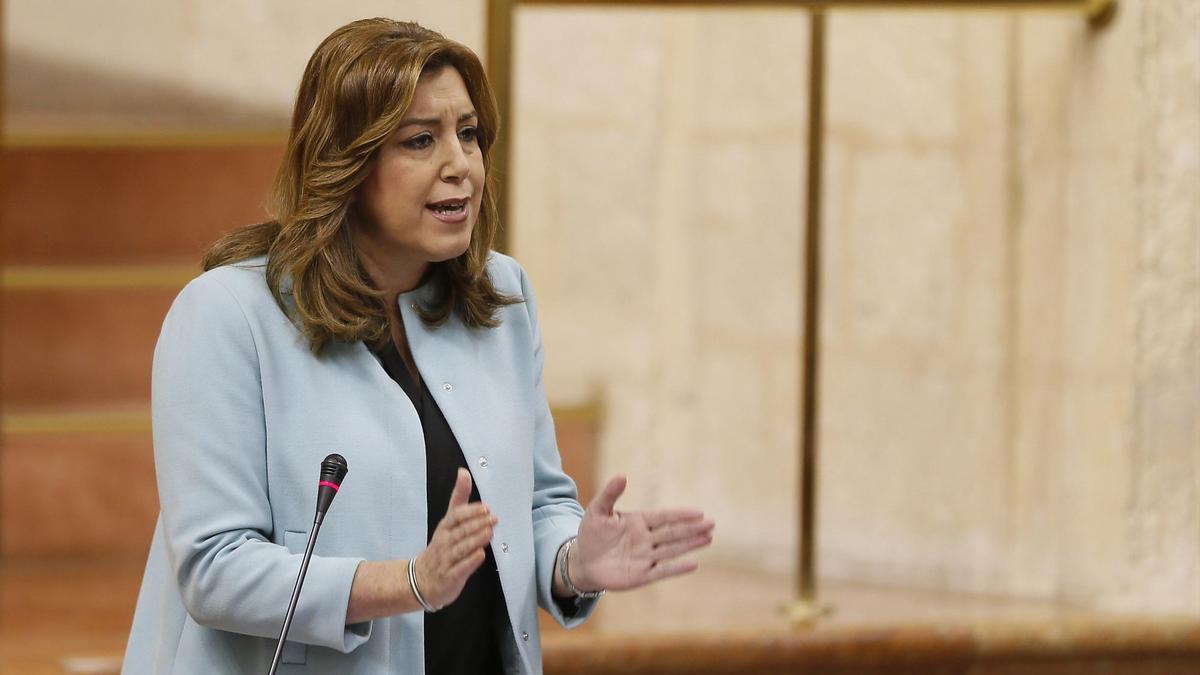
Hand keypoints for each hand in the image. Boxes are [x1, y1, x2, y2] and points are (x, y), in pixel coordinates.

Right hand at [413, 468, 496, 608]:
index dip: (470, 512)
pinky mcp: (450, 576)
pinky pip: (460, 568)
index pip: (456, 516)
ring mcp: (446, 560)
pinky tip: (480, 555)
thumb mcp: (448, 521)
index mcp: (445, 528)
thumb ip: (459, 499)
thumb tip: (464, 473)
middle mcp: (444, 542)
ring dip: (476, 540)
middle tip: (493, 518)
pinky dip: (470, 561)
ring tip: (490, 532)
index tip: (485, 507)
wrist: (421, 580)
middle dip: (477, 524)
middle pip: (461, 531)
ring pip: (462, 548)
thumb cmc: (440, 547)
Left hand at [570, 475, 713, 591]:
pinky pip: (663, 570)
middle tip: (712, 524)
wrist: (583, 561)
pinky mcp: (642, 575)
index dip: (680, 515)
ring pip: (672, 550)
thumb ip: (610, 494)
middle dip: (692, 528)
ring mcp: (646, 557)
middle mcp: (646, 539)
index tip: (699, 512)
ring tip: (709, 537)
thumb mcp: (597, 511)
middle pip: (673, 533)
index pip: (663, 516)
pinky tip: (694, 563)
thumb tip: (622, 475)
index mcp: (639, 521)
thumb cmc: (591, 533)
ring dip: (690, 544)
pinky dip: (677, 568)